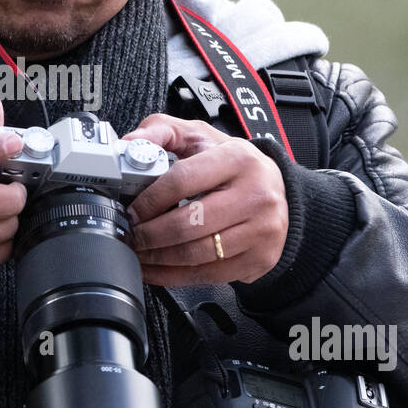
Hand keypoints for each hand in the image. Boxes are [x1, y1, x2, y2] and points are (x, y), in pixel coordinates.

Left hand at [120, 115, 287, 286]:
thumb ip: (162, 131)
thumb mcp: (200, 136)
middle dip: (149, 235)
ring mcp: (261, 230)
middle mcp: (255, 195)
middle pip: (188, 224)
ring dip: (158, 258)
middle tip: (131, 234)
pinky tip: (156, 269)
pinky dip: (174, 276)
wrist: (278, 190)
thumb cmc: (232, 165)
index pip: (182, 180)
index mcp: (237, 159)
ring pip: (196, 255)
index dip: (149, 200)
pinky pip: (208, 275)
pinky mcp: (259, 258)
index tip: (132, 210)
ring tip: (139, 251)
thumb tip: (129, 143)